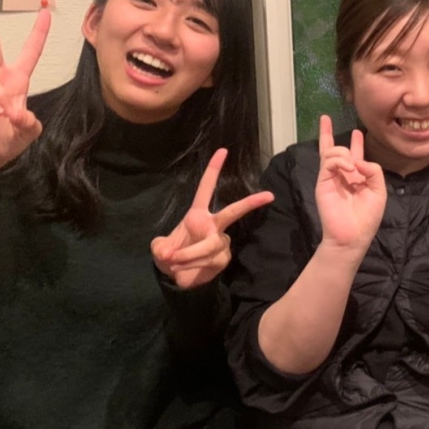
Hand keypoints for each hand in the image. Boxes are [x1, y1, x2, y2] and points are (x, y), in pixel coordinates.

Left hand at [152, 148, 274, 288]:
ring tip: (174, 263)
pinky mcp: (223, 258)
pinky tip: (184, 269)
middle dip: (250, 203)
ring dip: (189, 255)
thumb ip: (160, 248)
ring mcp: (221, 242)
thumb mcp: (159, 249)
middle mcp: (213, 225)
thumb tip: (168, 253)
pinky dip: (193, 265)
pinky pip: (210, 260)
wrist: (177, 278)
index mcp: (197, 215)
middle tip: (269, 195)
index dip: (213, 170)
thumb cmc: (170, 256)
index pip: (206, 188)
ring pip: (209, 245)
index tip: (223, 151)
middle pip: (233, 212)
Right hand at [316, 115, 385, 250]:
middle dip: (329, 133)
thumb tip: (358, 160)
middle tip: (325, 119)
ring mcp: (330, 177)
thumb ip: (374, 171)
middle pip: (333, 149)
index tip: (356, 132)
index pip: (354, 155)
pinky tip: (348, 168)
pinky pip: (328, 161)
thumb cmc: (367, 217)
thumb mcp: (379, 191)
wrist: (352, 235)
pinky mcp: (322, 181)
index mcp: (357, 178)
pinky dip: (339, 159)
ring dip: (343, 152)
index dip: (355, 143)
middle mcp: (342, 175)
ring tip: (352, 165)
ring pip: (331, 152)